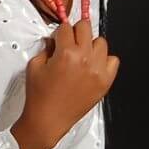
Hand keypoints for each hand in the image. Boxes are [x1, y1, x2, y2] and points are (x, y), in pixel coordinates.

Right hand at [20, 18, 118, 148]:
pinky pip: (113, 60)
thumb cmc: (40, 96)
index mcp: (66, 53)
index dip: (60, 31)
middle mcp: (85, 59)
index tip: (59, 36)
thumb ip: (46, 48)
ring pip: (101, 42)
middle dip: (75, 32)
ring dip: (90, 45)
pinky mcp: (105, 82)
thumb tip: (54, 40)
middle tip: (69, 42)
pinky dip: (104, 60)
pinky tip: (93, 65)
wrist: (48, 120)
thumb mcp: (35, 66)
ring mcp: (98, 71)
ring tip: (81, 55)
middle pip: (86, 28)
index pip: (66, 28)